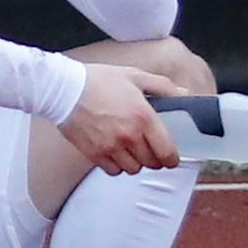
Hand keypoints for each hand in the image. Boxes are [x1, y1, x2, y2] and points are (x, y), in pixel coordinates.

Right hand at [58, 61, 186, 175]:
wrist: (62, 89)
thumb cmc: (97, 80)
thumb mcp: (134, 76)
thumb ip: (163, 86)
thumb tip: (184, 94)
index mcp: (144, 117)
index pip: (167, 152)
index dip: (172, 158)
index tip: (170, 157)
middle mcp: (130, 136)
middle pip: (152, 163)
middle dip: (154, 158)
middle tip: (149, 150)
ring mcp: (111, 147)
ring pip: (133, 169)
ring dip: (135, 162)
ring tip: (130, 150)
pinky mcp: (94, 153)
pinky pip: (114, 171)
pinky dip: (117, 166)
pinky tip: (114, 153)